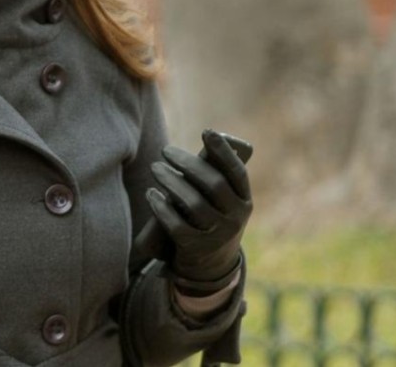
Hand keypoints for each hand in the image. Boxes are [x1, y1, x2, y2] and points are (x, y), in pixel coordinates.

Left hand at [145, 129, 252, 284]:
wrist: (213, 263)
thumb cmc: (212, 217)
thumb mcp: (223, 201)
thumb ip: (216, 176)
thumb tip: (205, 139)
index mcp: (244, 200)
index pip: (236, 173)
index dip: (224, 151)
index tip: (207, 131)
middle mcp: (236, 218)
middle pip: (212, 184)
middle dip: (187, 163)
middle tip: (165, 150)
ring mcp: (218, 235)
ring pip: (193, 204)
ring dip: (171, 182)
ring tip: (154, 168)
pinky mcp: (196, 248)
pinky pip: (177, 225)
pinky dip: (161, 208)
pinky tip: (150, 194)